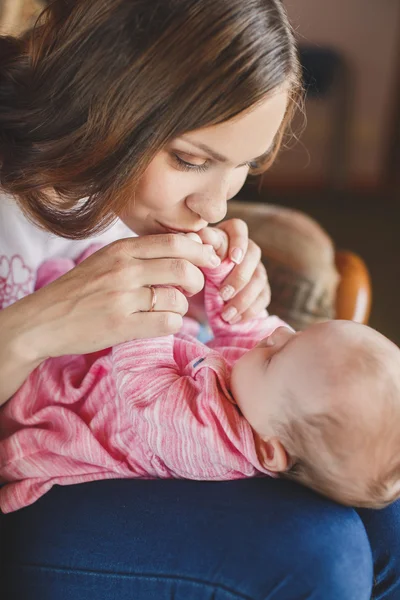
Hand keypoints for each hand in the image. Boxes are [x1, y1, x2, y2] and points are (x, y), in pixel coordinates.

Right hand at [13, 234, 220, 360]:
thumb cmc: (80, 290)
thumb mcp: (106, 260)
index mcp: (121, 250)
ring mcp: (123, 298)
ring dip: (183, 306)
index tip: (208, 260)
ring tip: (170, 308)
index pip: (175, 242)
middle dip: (198, 280)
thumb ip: (140, 255)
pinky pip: (168, 322)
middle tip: (193, 288)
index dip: (200, 251)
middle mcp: (124, 270)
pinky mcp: (122, 325)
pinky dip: (174, 324)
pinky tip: (162, 322)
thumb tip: (187, 250)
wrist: (43, 320)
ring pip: (178, 299)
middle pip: (184, 269)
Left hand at [197, 219, 269, 322]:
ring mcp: (257, 268)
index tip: (233, 259)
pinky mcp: (261, 288)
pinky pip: (263, 297)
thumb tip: (200, 239)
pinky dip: (250, 310)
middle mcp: (246, 248)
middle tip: (222, 294)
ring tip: (226, 314)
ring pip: (259, 278)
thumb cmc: (194, 267)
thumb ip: (197, 247)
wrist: (199, 290)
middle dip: (239, 277)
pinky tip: (235, 320)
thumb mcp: (192, 257)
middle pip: (254, 255)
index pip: (239, 229)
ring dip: (243, 298)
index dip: (238, 242)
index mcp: (228, 233)